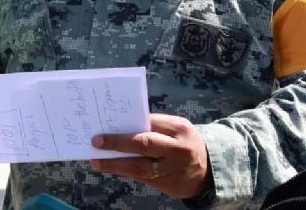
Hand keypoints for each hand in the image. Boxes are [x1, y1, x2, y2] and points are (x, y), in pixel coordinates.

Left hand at [89, 113, 210, 198]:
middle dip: (117, 142)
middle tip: (96, 141)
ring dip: (115, 164)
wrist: (209, 171)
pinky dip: (124, 172)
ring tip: (96, 162)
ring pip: (139, 166)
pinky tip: (111, 168)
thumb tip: (121, 126)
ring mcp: (173, 169)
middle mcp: (177, 149)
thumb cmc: (183, 142)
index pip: (148, 122)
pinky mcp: (168, 185)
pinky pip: (141, 178)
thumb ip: (155, 126)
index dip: (127, 123)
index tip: (106, 120)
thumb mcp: (176, 129)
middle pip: (143, 144)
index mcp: (178, 128)